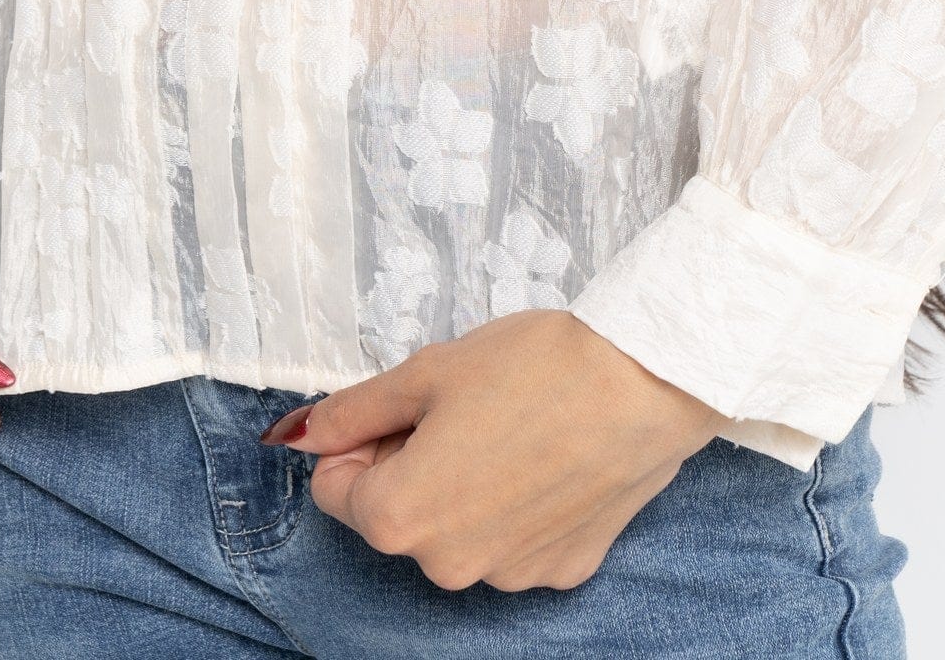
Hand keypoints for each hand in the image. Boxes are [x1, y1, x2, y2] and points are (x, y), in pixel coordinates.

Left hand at [264, 309, 725, 592]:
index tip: (404, 404)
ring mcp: (509, 577)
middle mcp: (449, 567)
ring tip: (513, 425)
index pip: (335, 488)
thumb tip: (301, 434)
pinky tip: (549, 455)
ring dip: (465, 484)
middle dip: (412, 462)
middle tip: (462, 405)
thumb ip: (353, 411)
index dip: (363, 437)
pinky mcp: (561, 571)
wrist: (643, 382)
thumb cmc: (533, 366)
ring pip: (457, 528)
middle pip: (397, 513)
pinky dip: (517, 503)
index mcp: (401, 519)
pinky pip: (512, 539)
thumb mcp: (425, 371)